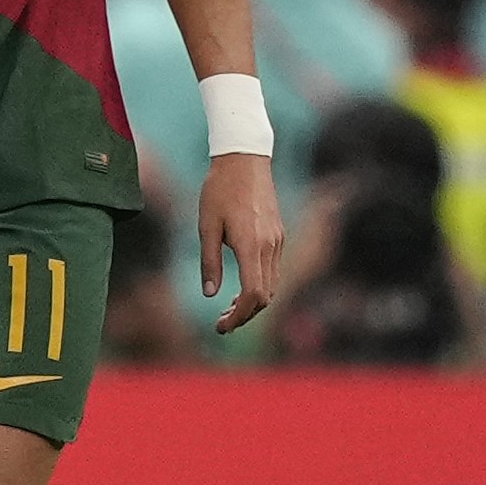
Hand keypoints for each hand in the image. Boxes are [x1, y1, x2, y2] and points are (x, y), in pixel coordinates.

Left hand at [198, 150, 283, 334]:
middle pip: (265, 296)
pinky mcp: (279, 234)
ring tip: (228, 308)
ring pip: (272, 285)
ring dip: (253, 302)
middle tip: (222, 323)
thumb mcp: (206, 225)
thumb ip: (209, 261)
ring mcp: (278, 240)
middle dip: (245, 315)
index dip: (239, 316)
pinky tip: (241, 286)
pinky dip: (260, 286)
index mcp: (251, 245)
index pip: (253, 294)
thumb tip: (210, 294)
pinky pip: (274, 270)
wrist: (244, 159)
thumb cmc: (219, 189)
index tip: (221, 325)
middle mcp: (270, 246)